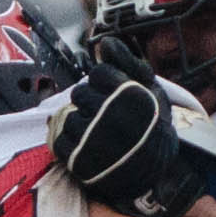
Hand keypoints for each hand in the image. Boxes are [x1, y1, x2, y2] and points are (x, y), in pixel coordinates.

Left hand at [46, 39, 215, 216]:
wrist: (156, 173)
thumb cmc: (152, 126)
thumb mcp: (150, 91)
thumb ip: (127, 63)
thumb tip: (104, 43)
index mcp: (129, 96)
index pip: (98, 74)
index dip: (106, 84)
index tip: (117, 97)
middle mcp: (110, 116)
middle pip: (80, 93)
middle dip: (91, 102)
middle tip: (106, 116)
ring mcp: (93, 140)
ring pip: (69, 116)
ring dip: (80, 122)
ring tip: (98, 133)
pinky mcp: (80, 161)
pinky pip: (59, 141)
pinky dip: (69, 142)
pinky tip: (86, 146)